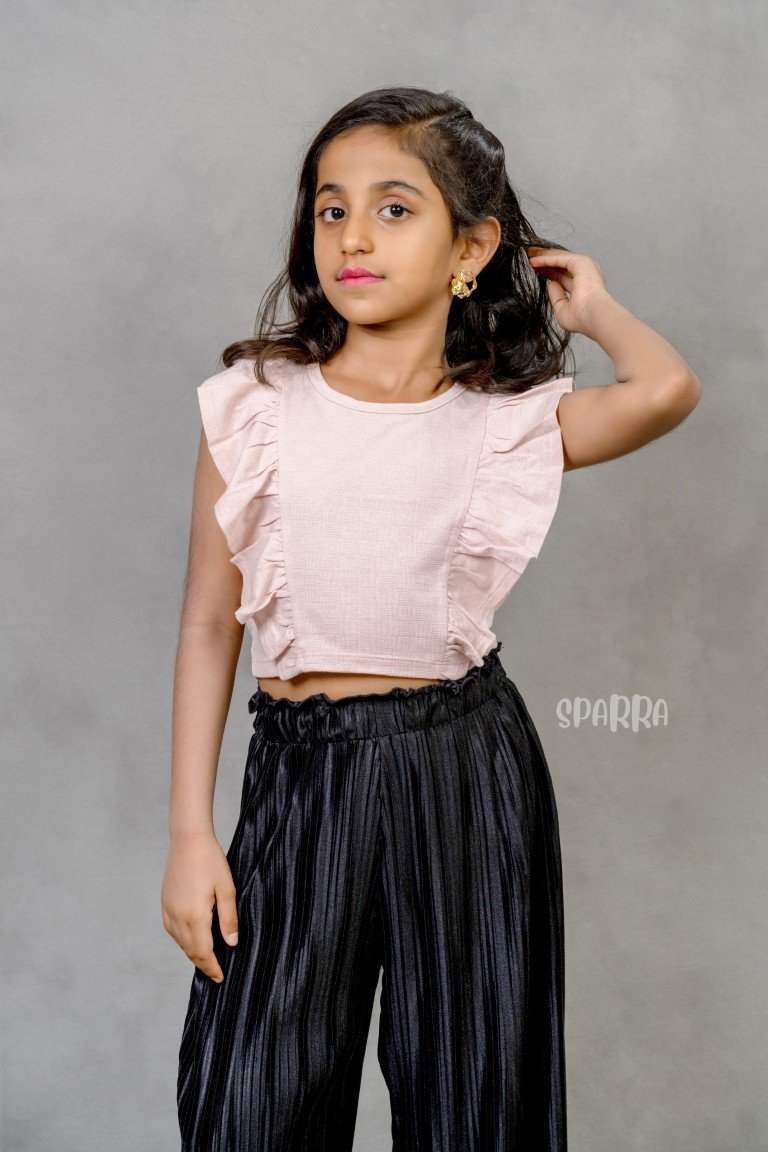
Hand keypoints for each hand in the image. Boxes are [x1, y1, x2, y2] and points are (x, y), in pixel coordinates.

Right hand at [161, 830, 239, 982]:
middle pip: (190, 950)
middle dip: (203, 964)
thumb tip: (232, 944)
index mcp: (195, 915)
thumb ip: (229, 918)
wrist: (188, 840)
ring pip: (180, 942)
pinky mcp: (165, 903)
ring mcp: (168, 910)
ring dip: (193, 953)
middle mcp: (177, 917)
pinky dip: (183, 940)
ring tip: (207, 959)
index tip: (221, 978)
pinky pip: (172, 930)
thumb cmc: (210, 861)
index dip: (212, 968)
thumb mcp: (227, 889)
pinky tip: (192, 939)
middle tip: (216, 973)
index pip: (203, 952)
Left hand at [526, 246, 608, 334]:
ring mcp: (585, 266)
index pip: (563, 276)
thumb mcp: (562, 310)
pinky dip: (545, 258)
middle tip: (529, 255)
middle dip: (545, 259)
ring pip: (560, 258)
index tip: (536, 270)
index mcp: (584, 286)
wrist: (592, 315)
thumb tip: (551, 284)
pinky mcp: (580, 261)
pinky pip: (559, 258)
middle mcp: (586, 274)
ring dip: (544, 255)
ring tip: (529, 252)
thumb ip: (556, 297)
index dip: (549, 272)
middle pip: (561, 264)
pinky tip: (533, 260)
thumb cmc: (582, 318)